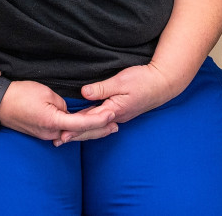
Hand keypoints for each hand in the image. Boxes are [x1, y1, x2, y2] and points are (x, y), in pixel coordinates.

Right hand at [0, 80, 116, 142]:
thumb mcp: (46, 93)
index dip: (99, 119)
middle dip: (99, 130)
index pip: (82, 123)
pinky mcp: (42, 133)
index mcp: (53, 122)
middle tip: (116, 126)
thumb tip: (67, 111)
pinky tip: (85, 127)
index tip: (112, 114)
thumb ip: (62, 104)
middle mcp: (51, 133)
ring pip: (72, 134)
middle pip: (80, 133)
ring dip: (89, 131)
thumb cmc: (21, 94)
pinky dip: (77, 130)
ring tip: (106, 128)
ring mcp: (46, 135)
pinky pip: (64, 132)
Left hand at [55, 63, 176, 144]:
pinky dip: (91, 124)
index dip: (74, 128)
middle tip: (58, 141)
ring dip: (82, 131)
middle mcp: (115, 116)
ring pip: (97, 126)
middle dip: (75, 134)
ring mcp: (118, 115)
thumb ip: (101, 88)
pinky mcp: (120, 111)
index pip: (90, 121)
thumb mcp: (120, 81)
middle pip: (92, 128)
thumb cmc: (142, 80)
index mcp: (114, 110)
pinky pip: (102, 120)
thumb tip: (83, 93)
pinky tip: (85, 126)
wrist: (162, 83)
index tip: (62, 134)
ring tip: (67, 137)